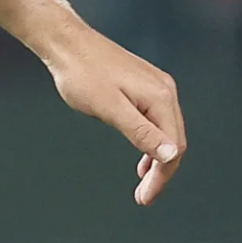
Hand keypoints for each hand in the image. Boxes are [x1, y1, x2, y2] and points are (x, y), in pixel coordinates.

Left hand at [41, 24, 186, 208]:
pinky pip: (157, 120)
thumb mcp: (111, 109)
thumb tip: (172, 155)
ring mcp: (157, 86)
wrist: (67, 44)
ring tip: (143, 183)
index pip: (174, 148)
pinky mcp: (144, 85)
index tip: (145, 198)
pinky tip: (142, 158)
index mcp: (160, 97)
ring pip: (167, 132)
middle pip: (174, 141)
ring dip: (158, 160)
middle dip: (162, 172)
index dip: (162, 177)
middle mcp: (165, 90)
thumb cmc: (83, 76)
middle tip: (143, 197)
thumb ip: (142, 133)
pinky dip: (152, 142)